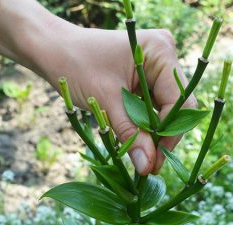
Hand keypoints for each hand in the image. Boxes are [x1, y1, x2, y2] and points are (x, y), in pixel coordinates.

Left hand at [36, 27, 195, 174]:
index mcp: (161, 51)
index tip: (154, 161)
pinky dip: (146, 124)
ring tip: (143, 158)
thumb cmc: (76, 65)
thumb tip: (147, 166)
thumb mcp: (105, 101)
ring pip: (166, 108)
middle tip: (149, 166)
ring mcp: (158, 65)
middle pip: (177, 105)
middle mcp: (165, 55)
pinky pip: (154, 105)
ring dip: (154, 132)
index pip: (179, 100)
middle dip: (163, 135)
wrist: (53, 49)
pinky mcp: (147, 76)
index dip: (169, 133)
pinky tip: (137, 142)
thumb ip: (129, 133)